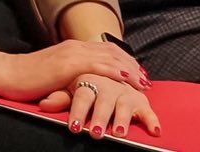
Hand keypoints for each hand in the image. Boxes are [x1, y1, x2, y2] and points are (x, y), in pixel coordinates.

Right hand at [0, 38, 146, 101]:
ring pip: (110, 57)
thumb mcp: (54, 73)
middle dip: (133, 64)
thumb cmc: (26, 78)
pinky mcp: (68, 64)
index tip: (138, 73)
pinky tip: (129, 80)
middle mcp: (74, 46)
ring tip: (144, 82)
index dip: (125, 60)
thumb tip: (84, 82)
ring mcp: (72, 53)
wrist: (6, 73)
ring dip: (131, 69)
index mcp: (71, 47)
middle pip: (113, 51)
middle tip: (147, 79)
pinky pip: (100, 66)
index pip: (105, 49)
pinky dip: (117, 72)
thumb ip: (70, 72)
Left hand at [38, 73, 161, 140]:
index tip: (74, 127)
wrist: (104, 67)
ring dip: (122, 119)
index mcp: (89, 79)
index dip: (78, 111)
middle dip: (100, 117)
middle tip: (95, 133)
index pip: (82, 96)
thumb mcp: (70, 88)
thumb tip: (44, 105)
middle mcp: (109, 85)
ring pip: (125, 104)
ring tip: (118, 133)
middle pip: (104, 101)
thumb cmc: (84, 83)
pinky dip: (151, 120)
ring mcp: (125, 91)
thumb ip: (60, 97)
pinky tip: (154, 131)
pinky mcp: (140, 99)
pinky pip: (148, 110)